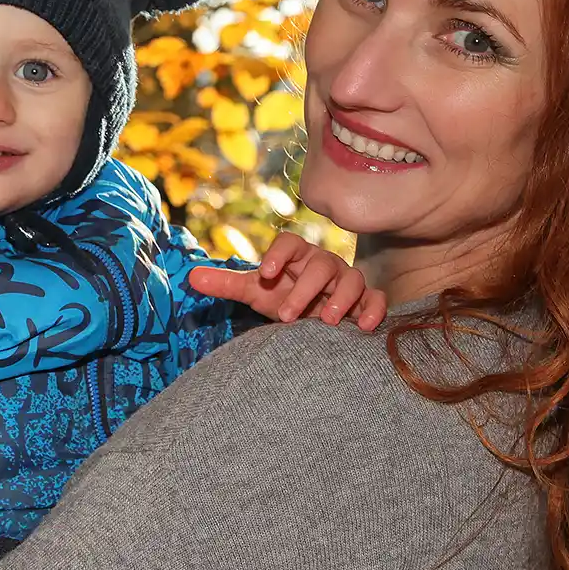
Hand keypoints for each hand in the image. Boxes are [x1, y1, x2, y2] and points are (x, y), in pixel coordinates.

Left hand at [188, 231, 387, 330]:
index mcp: (296, 256)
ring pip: (352, 279)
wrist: (313, 319)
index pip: (290, 243)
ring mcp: (348, 280)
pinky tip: (364, 327)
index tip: (264, 272)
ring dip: (342, 299)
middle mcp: (324, 264)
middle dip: (305, 289)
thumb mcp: (256, 292)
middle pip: (320, 265)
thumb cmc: (284, 297)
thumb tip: (191, 277)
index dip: (278, 254)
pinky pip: (377, 299)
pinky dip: (374, 310)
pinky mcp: (367, 300)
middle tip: (286, 315)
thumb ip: (227, 284)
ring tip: (327, 321)